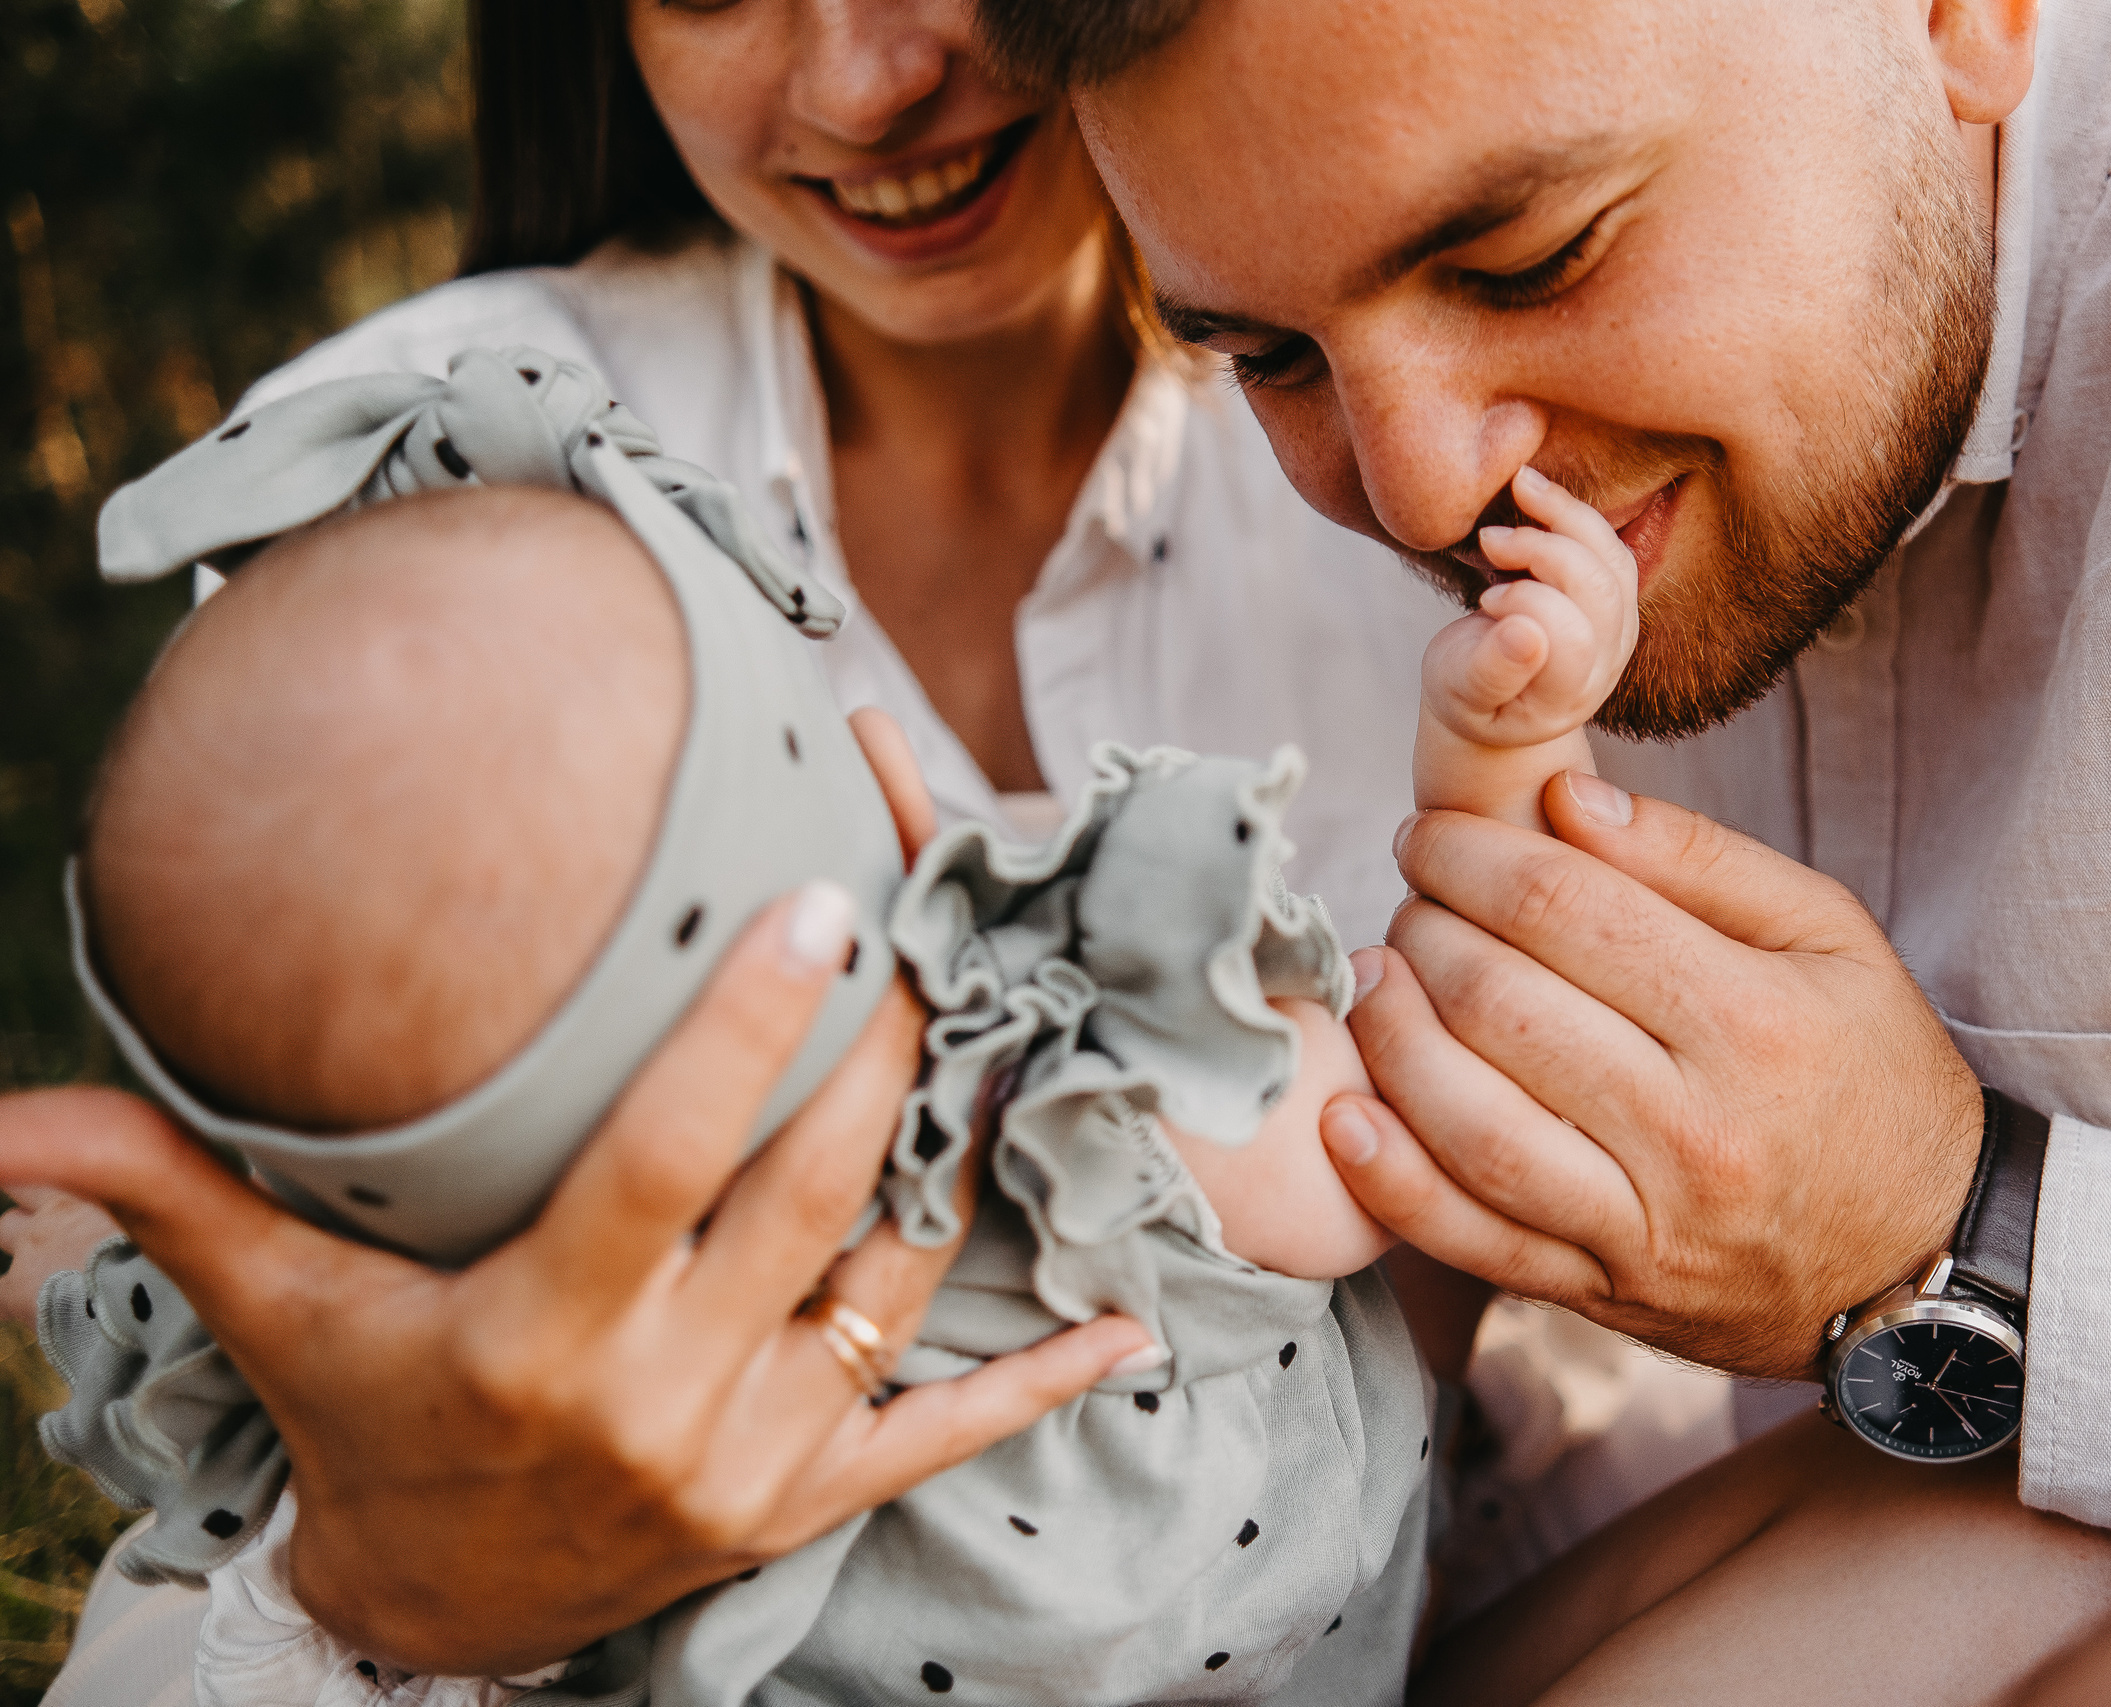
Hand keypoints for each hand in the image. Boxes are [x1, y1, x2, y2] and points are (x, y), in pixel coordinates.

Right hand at [0, 710, 1154, 1674]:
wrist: (432, 1615)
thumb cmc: (364, 1422)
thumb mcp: (275, 1312)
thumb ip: (166, 1198)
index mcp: (545, 1331)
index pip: (670, 1156)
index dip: (749, 1029)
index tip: (825, 899)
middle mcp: (668, 1397)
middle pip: (818, 1193)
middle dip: (886, 1045)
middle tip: (931, 910)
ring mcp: (757, 1459)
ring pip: (896, 1282)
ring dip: (962, 1155)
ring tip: (1014, 1019)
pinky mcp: (816, 1505)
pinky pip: (946, 1438)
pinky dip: (1036, 1384)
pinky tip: (1128, 1326)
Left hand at [1319, 771, 1981, 1379]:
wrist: (1925, 1260)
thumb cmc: (1870, 1075)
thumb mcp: (1830, 936)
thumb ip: (1697, 857)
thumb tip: (1565, 799)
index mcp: (1752, 1022)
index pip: (1566, 911)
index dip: (1474, 856)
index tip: (1433, 833)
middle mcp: (1694, 1129)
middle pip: (1503, 1006)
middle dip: (1427, 930)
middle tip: (1412, 898)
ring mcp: (1644, 1226)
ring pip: (1474, 1126)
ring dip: (1393, 1039)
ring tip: (1373, 979)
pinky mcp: (1604, 1294)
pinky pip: (1475, 1243)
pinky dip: (1394, 1182)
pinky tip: (1345, 1117)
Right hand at [1422, 464, 1639, 748]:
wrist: (1491, 697)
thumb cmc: (1465, 694)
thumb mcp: (1458, 691)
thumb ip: (1491, 671)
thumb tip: (1526, 633)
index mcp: (1565, 697)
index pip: (1572, 637)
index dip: (1527, 602)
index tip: (1484, 599)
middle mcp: (1605, 666)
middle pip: (1601, 591)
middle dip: (1544, 549)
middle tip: (1489, 539)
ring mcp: (1620, 633)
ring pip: (1614, 560)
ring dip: (1566, 515)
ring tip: (1518, 488)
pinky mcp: (1617, 601)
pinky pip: (1611, 546)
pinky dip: (1573, 513)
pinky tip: (1534, 497)